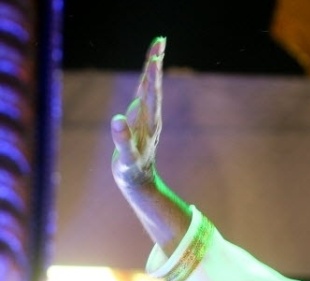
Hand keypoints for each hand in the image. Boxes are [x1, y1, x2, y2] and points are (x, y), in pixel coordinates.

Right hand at [111, 36, 164, 186]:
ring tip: (157, 50)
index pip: (151, 92)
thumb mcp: (127, 157)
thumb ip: (123, 140)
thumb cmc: (132, 169)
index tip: (157, 56)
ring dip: (153, 69)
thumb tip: (118, 121)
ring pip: (150, 88)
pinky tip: (147, 74)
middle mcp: (150, 115)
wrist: (139, 180)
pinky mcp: (140, 120)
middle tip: (160, 41)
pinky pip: (143, 96)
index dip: (153, 74)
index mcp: (148, 120)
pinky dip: (145, 82)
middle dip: (155, 63)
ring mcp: (146, 117)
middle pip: (153, 84)